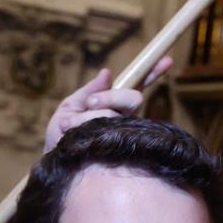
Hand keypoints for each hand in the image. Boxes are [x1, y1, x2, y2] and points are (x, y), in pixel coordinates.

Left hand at [43, 55, 174, 151]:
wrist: (54, 162)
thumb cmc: (62, 137)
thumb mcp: (70, 107)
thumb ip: (89, 91)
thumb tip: (107, 73)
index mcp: (114, 105)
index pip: (137, 86)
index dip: (152, 72)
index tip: (168, 60)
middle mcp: (123, 118)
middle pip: (134, 98)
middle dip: (110, 97)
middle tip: (89, 104)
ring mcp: (123, 134)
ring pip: (114, 114)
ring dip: (85, 116)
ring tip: (67, 125)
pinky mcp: (117, 148)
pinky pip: (104, 127)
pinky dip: (81, 125)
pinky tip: (70, 132)